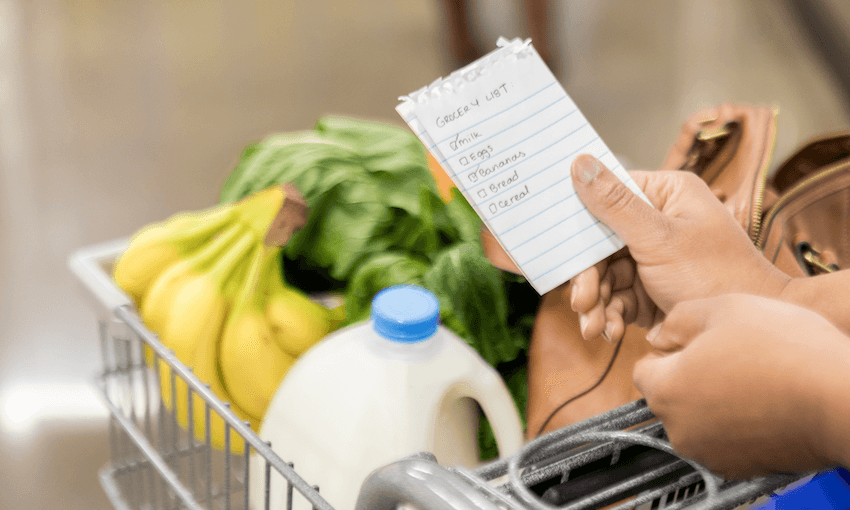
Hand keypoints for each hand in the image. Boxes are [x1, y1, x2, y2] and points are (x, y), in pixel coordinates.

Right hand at [567, 154, 789, 341]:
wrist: (746, 336)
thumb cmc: (716, 275)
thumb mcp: (659, 238)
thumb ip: (615, 204)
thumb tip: (579, 162)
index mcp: (666, 195)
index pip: (608, 195)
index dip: (580, 219)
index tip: (558, 242)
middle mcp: (658, 222)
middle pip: (600, 242)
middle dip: (589, 277)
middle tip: (580, 300)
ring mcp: (653, 258)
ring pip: (604, 275)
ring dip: (595, 302)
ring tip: (592, 327)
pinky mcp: (650, 291)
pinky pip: (615, 298)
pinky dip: (608, 315)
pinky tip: (607, 331)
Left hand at [634, 294, 849, 478]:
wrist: (840, 397)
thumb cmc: (784, 349)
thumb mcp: (721, 308)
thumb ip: (676, 320)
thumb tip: (657, 335)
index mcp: (665, 391)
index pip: (643, 369)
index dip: (669, 351)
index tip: (697, 342)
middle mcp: (679, 430)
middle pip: (670, 396)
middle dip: (690, 376)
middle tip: (730, 354)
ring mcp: (711, 453)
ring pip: (699, 418)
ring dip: (715, 399)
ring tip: (753, 376)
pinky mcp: (742, 467)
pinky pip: (726, 439)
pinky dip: (738, 422)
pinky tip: (766, 400)